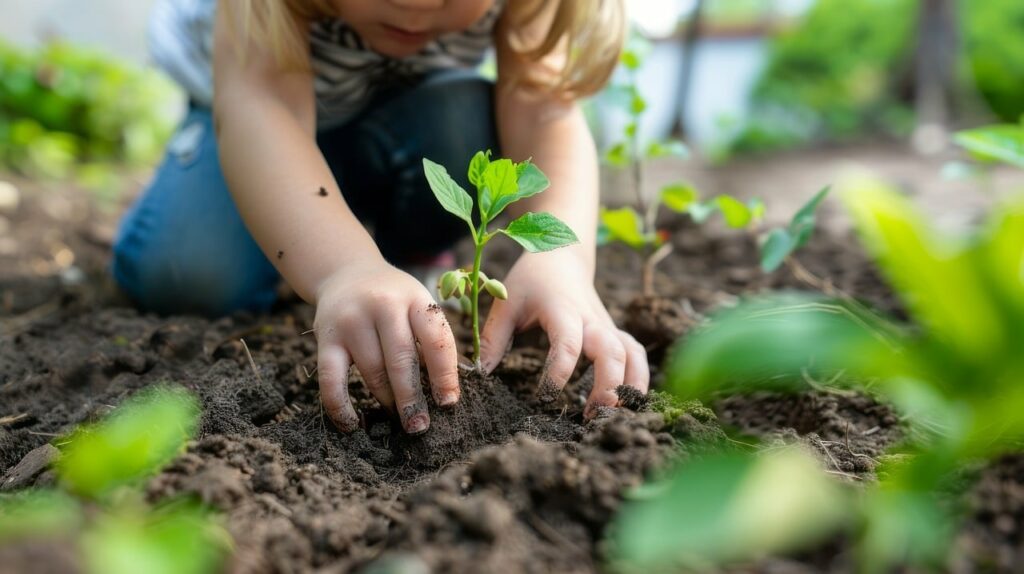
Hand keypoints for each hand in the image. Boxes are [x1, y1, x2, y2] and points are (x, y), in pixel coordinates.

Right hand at [313, 257, 459, 433]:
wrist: (346, 272)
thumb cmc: (394, 300)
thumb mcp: (418, 305)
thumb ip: (432, 340)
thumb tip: (446, 393)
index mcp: (415, 298)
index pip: (436, 339)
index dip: (445, 375)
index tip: (448, 404)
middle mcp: (383, 305)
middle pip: (401, 359)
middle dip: (412, 398)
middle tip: (419, 426)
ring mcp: (352, 320)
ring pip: (372, 371)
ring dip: (386, 400)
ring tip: (398, 417)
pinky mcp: (326, 336)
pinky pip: (331, 378)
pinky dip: (340, 406)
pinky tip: (352, 424)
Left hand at [479, 250, 648, 417]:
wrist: (562, 255)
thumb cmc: (531, 280)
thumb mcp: (506, 302)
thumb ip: (494, 337)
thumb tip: (481, 374)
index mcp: (563, 310)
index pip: (568, 343)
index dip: (560, 372)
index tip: (545, 397)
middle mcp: (591, 320)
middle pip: (612, 352)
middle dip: (607, 386)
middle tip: (591, 416)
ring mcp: (607, 326)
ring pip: (632, 354)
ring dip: (630, 385)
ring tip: (614, 416)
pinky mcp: (614, 334)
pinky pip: (635, 355)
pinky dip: (638, 378)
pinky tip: (627, 403)